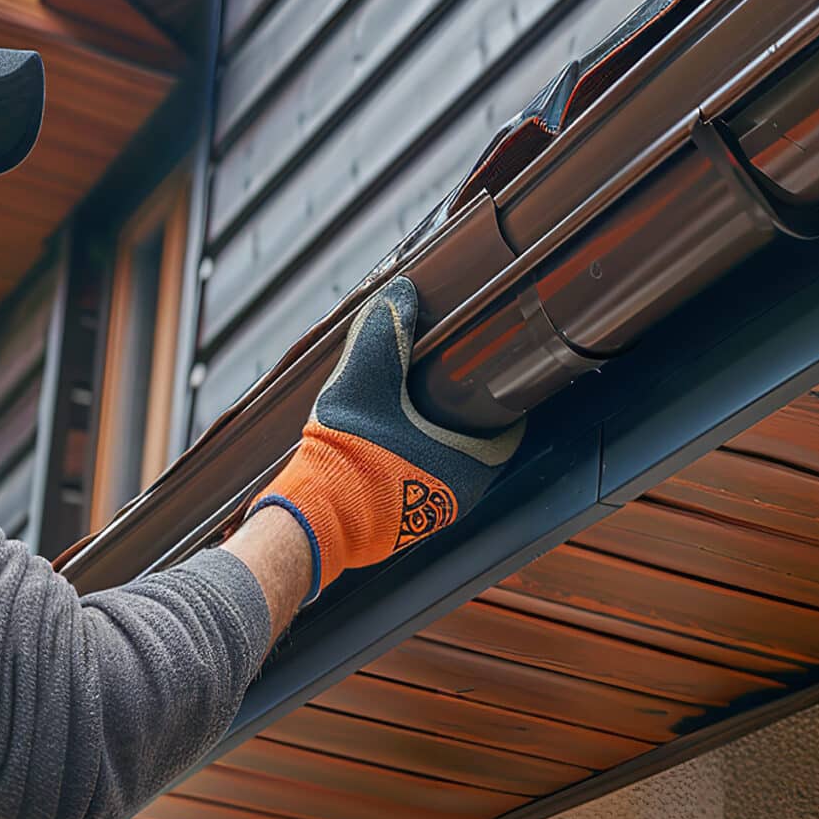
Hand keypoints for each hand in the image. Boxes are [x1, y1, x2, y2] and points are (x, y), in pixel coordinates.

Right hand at [249, 277, 523, 604]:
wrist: (311, 517)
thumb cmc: (345, 456)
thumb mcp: (363, 380)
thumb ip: (382, 332)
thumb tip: (400, 292)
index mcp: (467, 466)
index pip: (506, 430)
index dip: (499, 398)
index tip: (490, 374)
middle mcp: (457, 497)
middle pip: (476, 447)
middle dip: (465, 417)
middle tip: (451, 384)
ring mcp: (428, 516)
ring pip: (446, 467)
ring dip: (437, 441)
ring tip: (418, 410)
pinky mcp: (401, 526)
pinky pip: (419, 485)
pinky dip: (413, 461)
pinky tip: (390, 442)